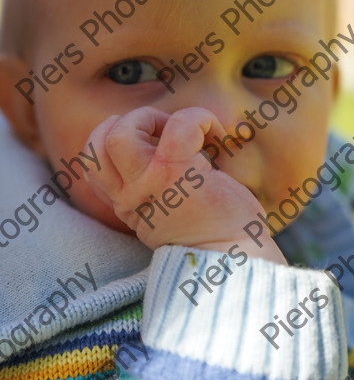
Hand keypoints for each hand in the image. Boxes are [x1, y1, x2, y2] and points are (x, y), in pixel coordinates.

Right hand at [84, 106, 286, 263]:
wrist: (236, 262)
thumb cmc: (214, 234)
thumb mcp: (168, 211)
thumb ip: (154, 184)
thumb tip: (166, 140)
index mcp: (127, 203)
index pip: (92, 163)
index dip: (117, 141)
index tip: (153, 147)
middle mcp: (130, 196)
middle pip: (96, 145)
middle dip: (130, 123)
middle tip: (166, 136)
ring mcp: (151, 183)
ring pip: (119, 133)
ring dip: (151, 118)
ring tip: (182, 133)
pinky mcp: (178, 174)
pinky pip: (180, 125)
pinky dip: (199, 118)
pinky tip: (215, 134)